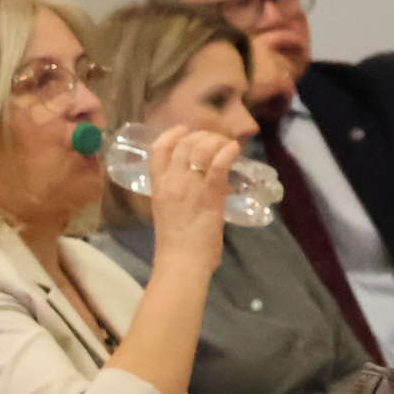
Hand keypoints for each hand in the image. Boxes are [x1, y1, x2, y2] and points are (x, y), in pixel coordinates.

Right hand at [143, 125, 237, 272]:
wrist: (181, 263)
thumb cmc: (174, 245)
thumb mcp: (166, 212)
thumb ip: (177, 196)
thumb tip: (197, 189)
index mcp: (158, 186)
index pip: (158, 149)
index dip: (172, 134)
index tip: (184, 130)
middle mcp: (172, 182)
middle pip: (184, 143)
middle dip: (202, 136)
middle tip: (215, 140)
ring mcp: (190, 187)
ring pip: (201, 148)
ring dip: (216, 141)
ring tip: (227, 145)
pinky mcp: (210, 195)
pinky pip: (219, 165)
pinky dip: (228, 152)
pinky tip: (235, 150)